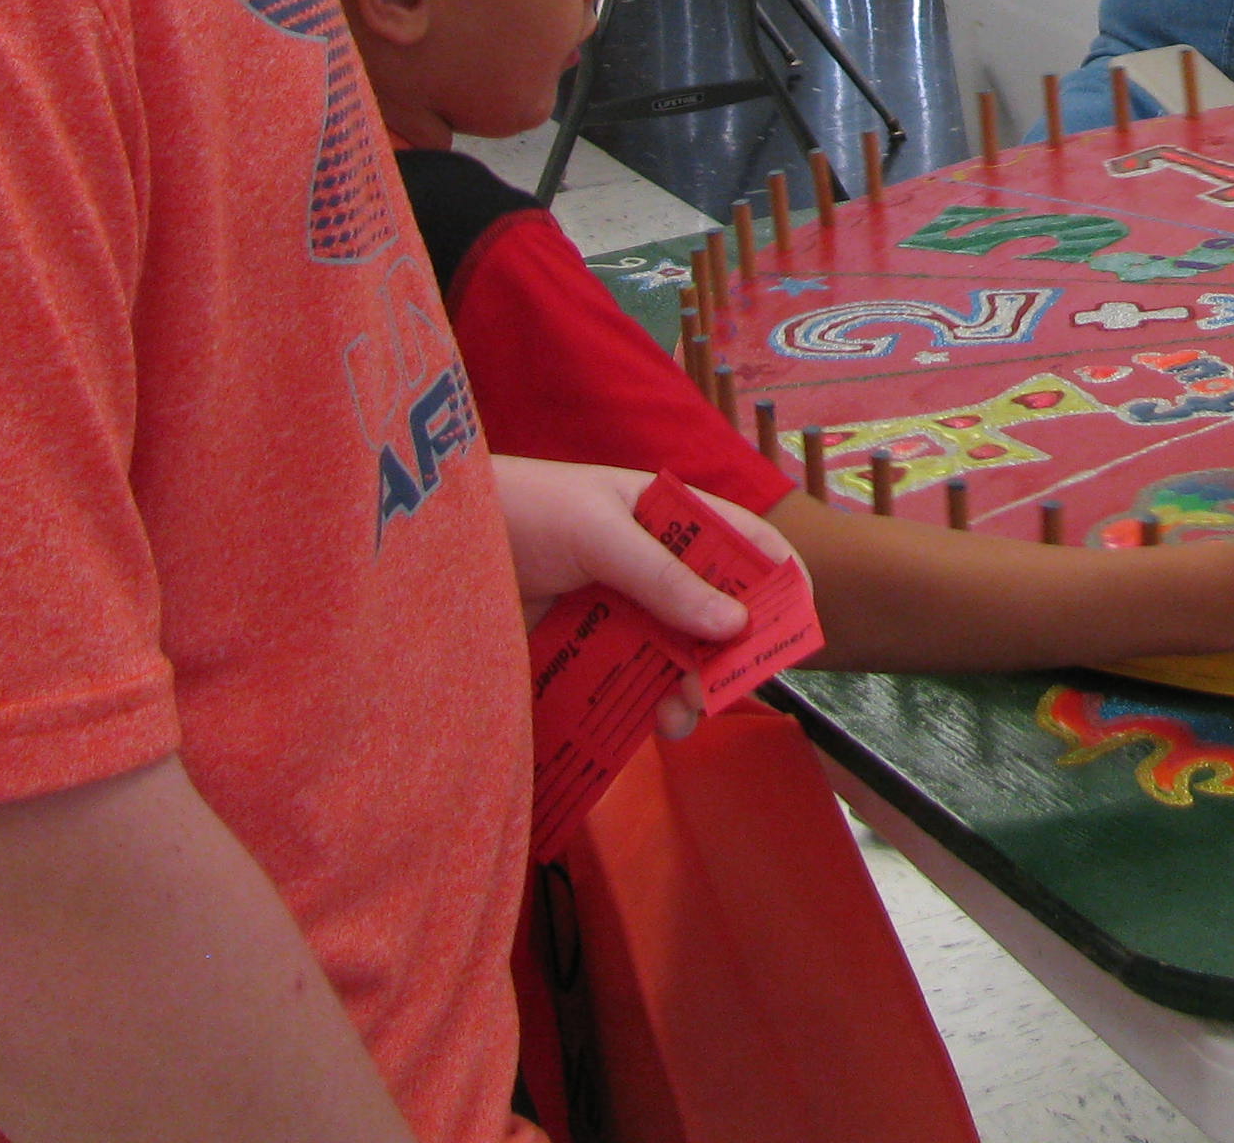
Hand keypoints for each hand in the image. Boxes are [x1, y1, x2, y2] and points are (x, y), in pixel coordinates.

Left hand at [489, 455, 798, 733]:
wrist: (436, 543)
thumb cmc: (525, 509)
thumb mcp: (600, 532)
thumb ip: (664, 578)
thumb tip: (733, 625)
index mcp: (665, 517)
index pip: (740, 539)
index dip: (776, 574)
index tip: (797, 617)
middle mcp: (651, 567)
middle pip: (714, 612)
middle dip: (730, 652)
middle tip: (728, 688)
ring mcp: (619, 611)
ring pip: (676, 655)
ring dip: (688, 687)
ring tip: (679, 716)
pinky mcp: (584, 651)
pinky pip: (628, 683)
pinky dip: (644, 706)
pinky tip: (646, 724)